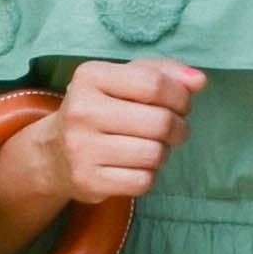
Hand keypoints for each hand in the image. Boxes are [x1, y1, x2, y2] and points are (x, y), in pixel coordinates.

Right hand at [0, 61, 202, 246]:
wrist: (54, 153)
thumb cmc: (101, 108)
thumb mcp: (124, 80)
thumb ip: (164, 73)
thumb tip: (198, 80)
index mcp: (90, 77)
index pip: (154, 84)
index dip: (180, 96)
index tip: (182, 105)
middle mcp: (81, 111)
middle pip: (159, 121)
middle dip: (178, 127)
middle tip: (173, 130)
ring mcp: (81, 148)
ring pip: (154, 154)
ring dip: (164, 152)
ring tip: (152, 147)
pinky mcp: (87, 180)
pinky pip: (142, 181)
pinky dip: (149, 175)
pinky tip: (137, 166)